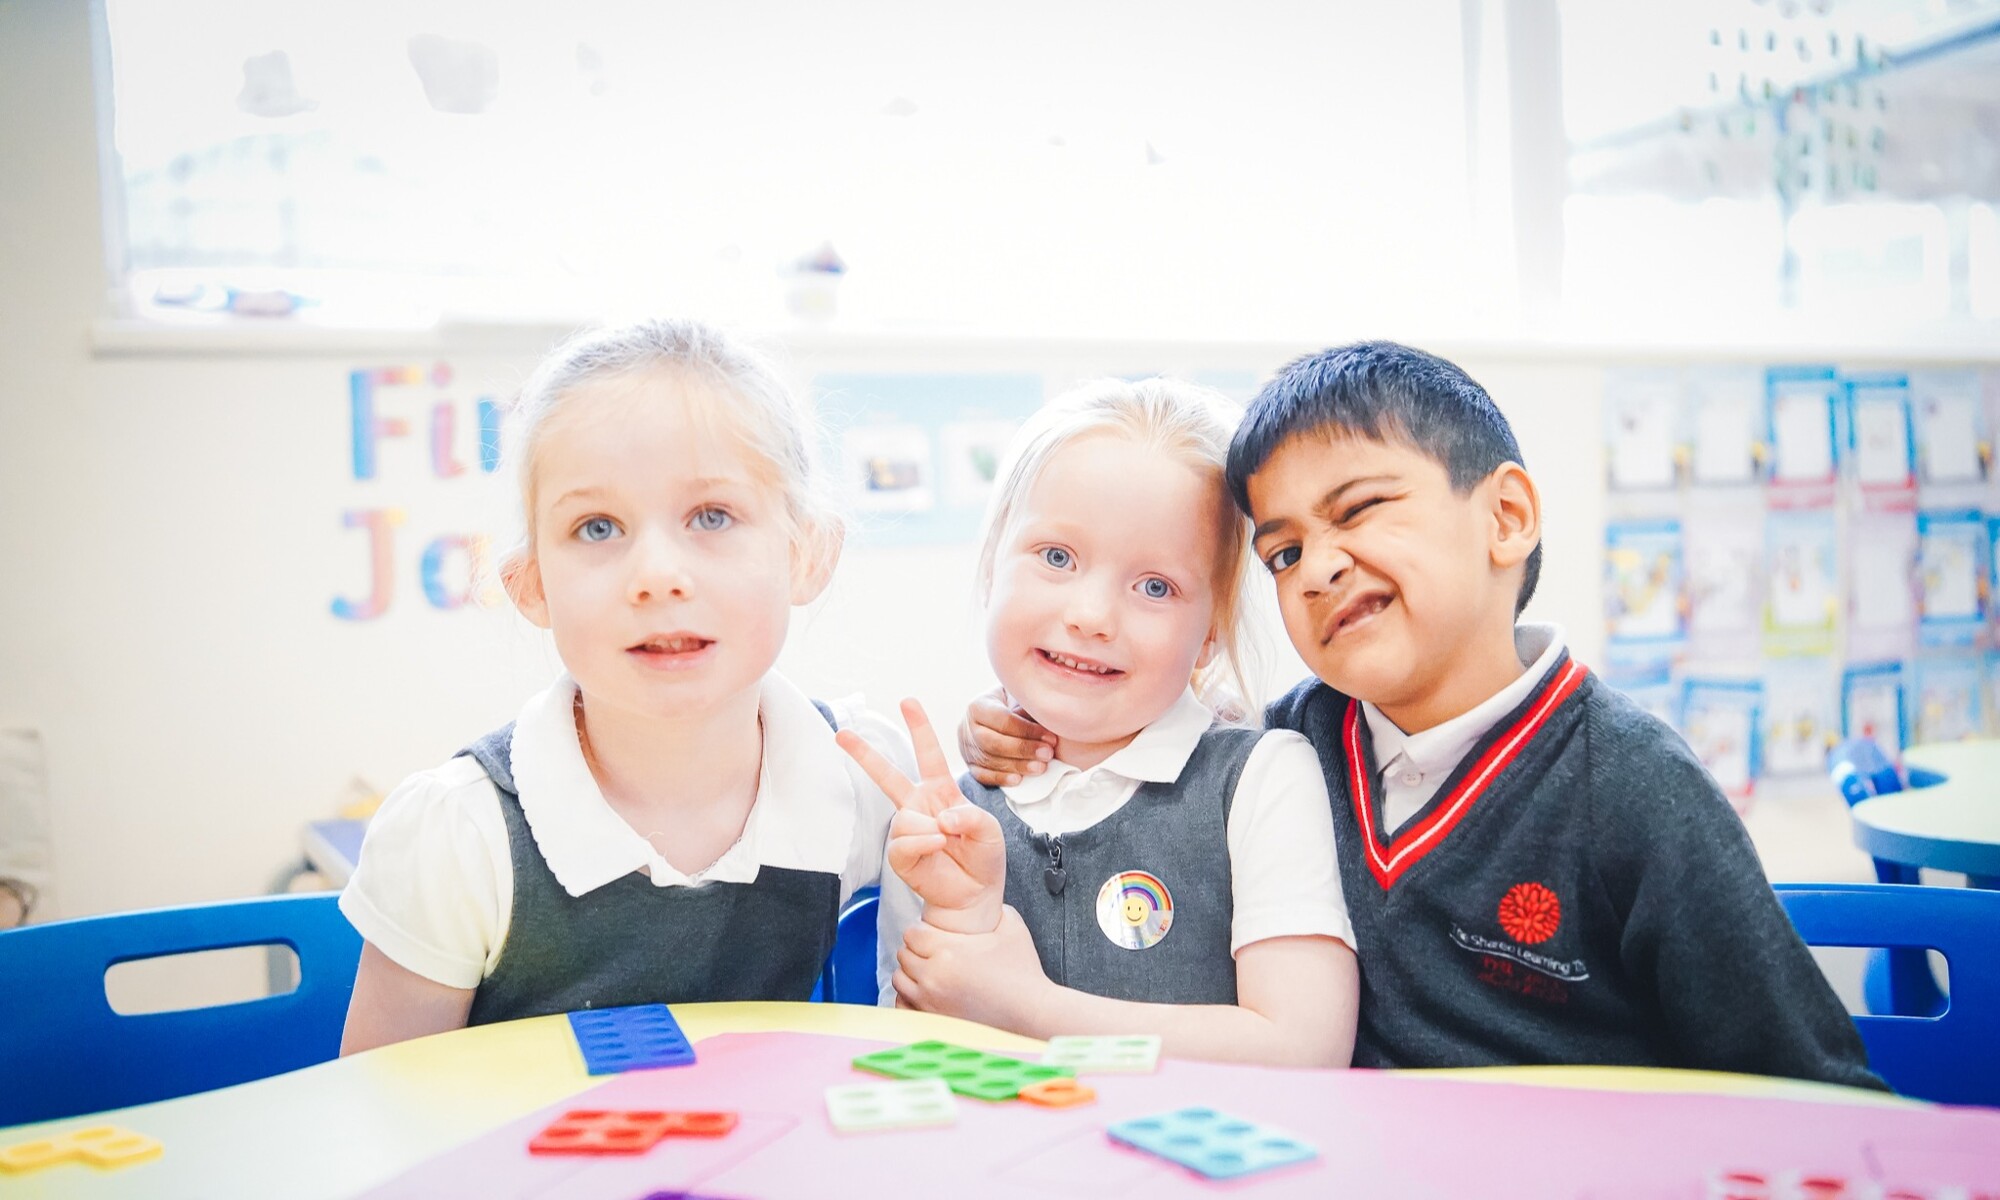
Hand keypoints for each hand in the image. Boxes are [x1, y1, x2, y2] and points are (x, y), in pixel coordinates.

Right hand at [838, 699, 1005, 933]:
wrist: (974, 896)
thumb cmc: (982, 859)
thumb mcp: (989, 831)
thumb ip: (970, 817)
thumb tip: (941, 820)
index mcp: (942, 792)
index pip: (929, 754)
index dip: (919, 728)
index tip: (907, 702)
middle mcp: (920, 806)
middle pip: (888, 775)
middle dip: (863, 754)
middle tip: (841, 733)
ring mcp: (908, 829)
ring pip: (905, 817)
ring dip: (931, 830)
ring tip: (946, 843)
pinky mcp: (901, 854)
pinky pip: (905, 840)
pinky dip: (924, 843)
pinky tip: (937, 849)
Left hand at [894, 906, 1050, 1030]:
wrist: (1031, 1014)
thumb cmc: (1023, 974)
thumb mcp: (1012, 927)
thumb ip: (993, 908)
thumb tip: (982, 900)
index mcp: (949, 950)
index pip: (912, 933)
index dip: (922, 930)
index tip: (933, 934)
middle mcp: (934, 977)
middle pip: (903, 955)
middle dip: (917, 950)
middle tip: (933, 952)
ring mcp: (930, 1002)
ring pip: (899, 980)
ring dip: (911, 973)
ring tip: (930, 972)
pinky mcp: (932, 1022)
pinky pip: (903, 1006)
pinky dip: (910, 998)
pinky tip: (928, 994)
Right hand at [958, 686, 1056, 787]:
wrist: (997, 714)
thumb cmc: (1013, 705)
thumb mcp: (1018, 698)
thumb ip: (1026, 710)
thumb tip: (1045, 722)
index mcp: (978, 706)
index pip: (1003, 720)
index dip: (1028, 730)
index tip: (1051, 738)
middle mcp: (967, 727)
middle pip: (994, 743)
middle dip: (1023, 749)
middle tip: (1047, 754)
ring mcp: (966, 748)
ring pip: (989, 760)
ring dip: (1017, 766)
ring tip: (1041, 767)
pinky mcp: (970, 765)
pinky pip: (982, 776)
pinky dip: (1000, 778)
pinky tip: (1018, 780)